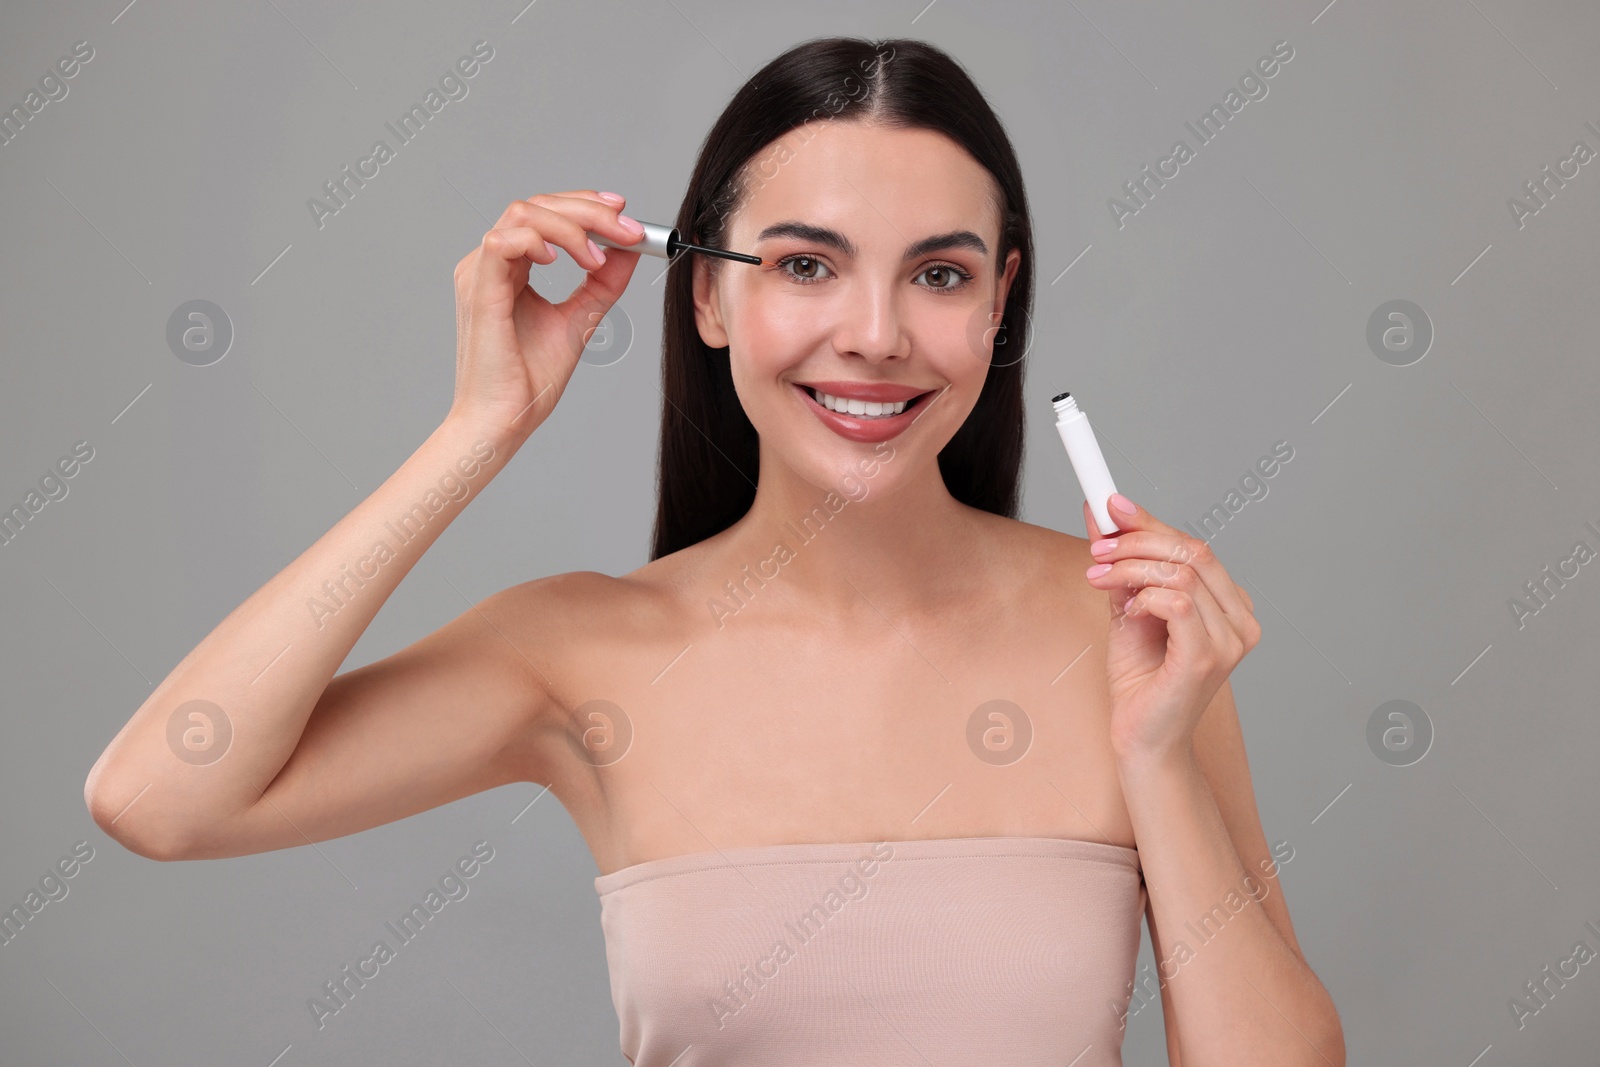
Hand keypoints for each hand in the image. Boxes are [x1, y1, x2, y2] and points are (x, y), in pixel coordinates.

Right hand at [447, 189, 645, 438]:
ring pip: (523, 213)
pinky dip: (538, 241)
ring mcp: (480, 273)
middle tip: (627, 230)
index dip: (585, 203)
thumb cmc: (528, 379)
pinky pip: (503, 241)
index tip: (624, 212)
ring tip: (597, 260)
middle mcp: (491, 264)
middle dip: (589, 210)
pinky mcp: (478, 289)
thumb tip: (630, 249)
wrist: (504, 420)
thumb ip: (602, 284)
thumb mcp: (580, 320)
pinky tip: (561, 262)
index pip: (545, 213)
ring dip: (571, 226)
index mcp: (510, 269)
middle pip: (538, 205)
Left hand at [1081, 494, 1260, 760]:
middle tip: (1097, 550)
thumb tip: (1102, 516)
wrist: (1141, 739)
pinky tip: (1128, 612)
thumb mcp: (1129, 609)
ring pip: (1180, 573)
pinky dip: (1144, 597)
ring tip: (1099, 580)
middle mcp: (1240, 620)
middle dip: (1137, 542)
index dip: (1150, 522)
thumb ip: (1124, 566)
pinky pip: (1176, 602)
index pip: (1195, 546)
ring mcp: (1230, 641)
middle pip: (1193, 551)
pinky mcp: (1207, 658)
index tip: (1109, 507)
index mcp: (1230, 605)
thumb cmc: (1141, 680)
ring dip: (1130, 569)